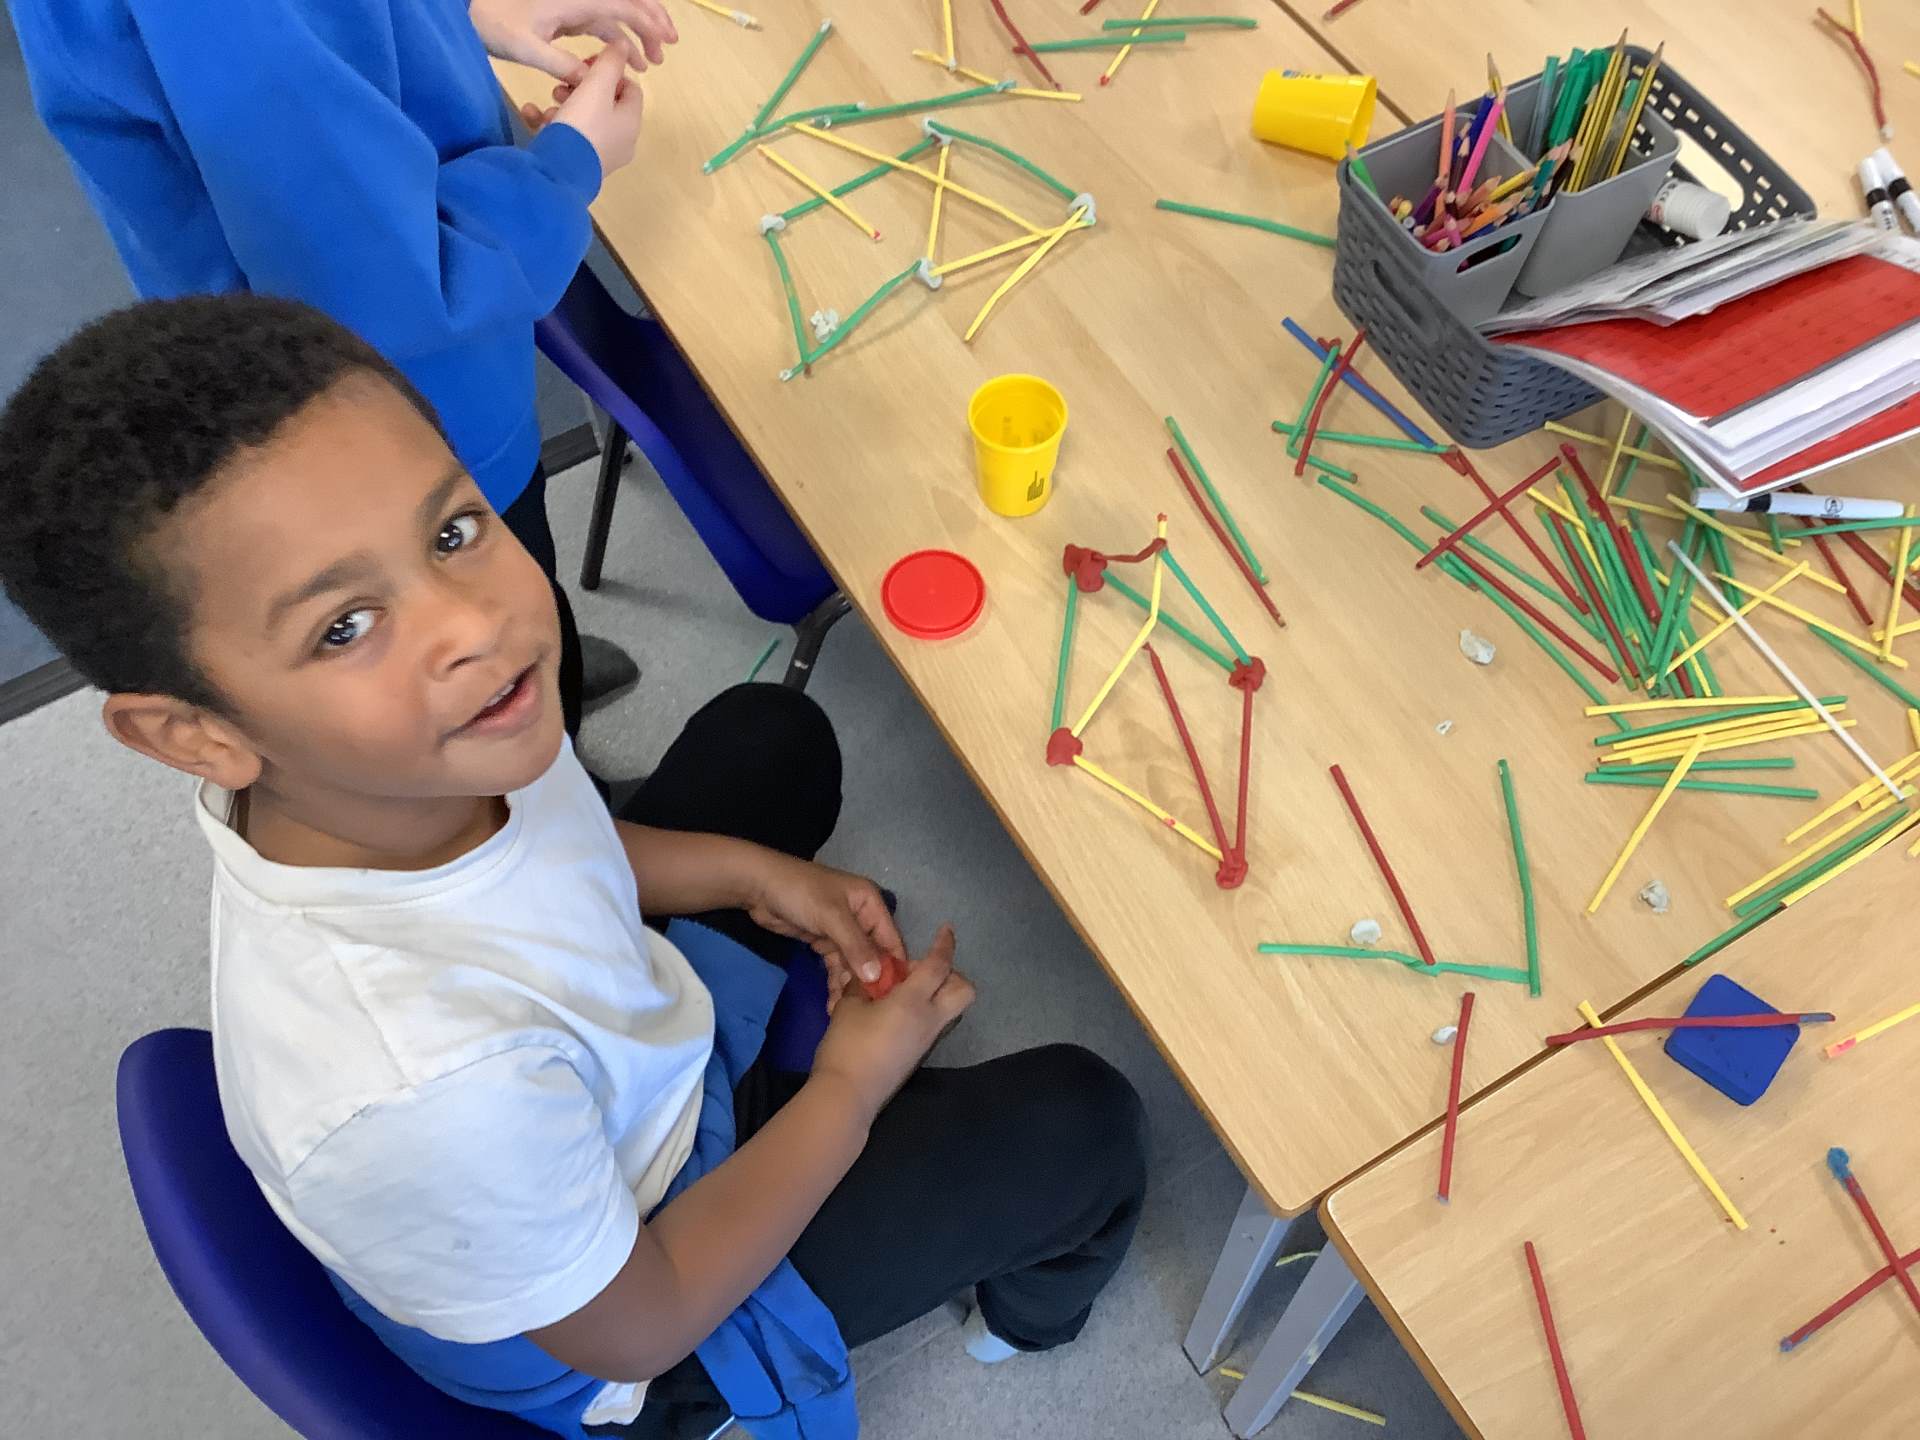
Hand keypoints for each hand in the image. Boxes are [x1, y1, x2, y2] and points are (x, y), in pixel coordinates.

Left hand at [472, 0, 675, 82]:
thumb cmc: (495, 24)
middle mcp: (580, 0)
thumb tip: (589, 80)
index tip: (667, 41)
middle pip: (628, 2)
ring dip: (639, 36)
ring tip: (652, 63)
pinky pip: (604, 26)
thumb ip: (560, 64)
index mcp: (575, 1)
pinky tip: (629, 63)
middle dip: (652, 21)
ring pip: (619, 16)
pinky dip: (620, 43)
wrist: (471, 11)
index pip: (623, 5)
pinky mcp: (570, 18)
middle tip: (670, 47)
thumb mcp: (525, 47)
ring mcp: (576, 8)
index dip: (648, 21)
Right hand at [545, 40, 645, 174]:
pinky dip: (549, 123)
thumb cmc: (582, 126)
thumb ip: (610, 64)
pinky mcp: (576, 165)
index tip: (587, 64)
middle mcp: (620, 142)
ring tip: (549, 101)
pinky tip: (531, 113)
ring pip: (583, 120)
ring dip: (564, 104)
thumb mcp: (596, 87)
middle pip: (604, 105)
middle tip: (564, 83)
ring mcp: (598, 156)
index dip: (611, 72)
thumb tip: (623, 47)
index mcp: (630, 122)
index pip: (630, 89)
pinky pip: (565, 137)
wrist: (558, 173)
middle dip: (581, 88)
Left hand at [744, 855, 907, 1010]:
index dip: (894, 967)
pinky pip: (836, 965)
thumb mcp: (832, 917)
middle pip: (872, 955)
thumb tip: (876, 977)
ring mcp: (841, 931)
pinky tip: (833, 1002)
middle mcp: (861, 918)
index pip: (891, 940)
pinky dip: (835, 982)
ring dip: (849, 986)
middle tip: (867, 1011)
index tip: (896, 997)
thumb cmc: (802, 893)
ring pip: (853, 963)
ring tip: (844, 1010)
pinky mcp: (823, 941)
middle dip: (868, 981)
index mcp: (870, 904)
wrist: (759, 887)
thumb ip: (855, 947)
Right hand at [811, 926, 972, 1117]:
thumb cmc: (847, 1046)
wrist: (848, 1096)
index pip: (939, 966)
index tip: (946, 930)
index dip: (945, 944)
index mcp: (914, 1002)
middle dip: (950, 974)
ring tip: (903, 992)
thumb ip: (863, 984)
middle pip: (963, 990)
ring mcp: (928, 1041)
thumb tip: (869, 975)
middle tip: (918, 972)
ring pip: (952, 1009)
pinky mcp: (920, 1055)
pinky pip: (935, 1024)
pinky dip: (926, 1011)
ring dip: (938, 993)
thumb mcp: (848, 1006)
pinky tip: (896, 1013)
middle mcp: (930, 1020)